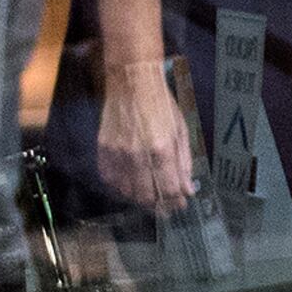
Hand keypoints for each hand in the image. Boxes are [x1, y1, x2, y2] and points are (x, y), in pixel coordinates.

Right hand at [98, 59, 195, 212]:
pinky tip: (130, 186)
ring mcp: (117, 154)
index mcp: (161, 149)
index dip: (175, 202)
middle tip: (166, 208)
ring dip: (140, 199)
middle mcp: (137, 156)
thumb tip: (188, 190)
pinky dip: (120, 188)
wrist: (131, 83)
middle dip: (159, 206)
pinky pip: (110, 179)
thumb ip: (184, 163)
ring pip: (127, 192)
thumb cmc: (161, 105)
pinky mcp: (103, 150)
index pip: (168, 190)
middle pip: (146, 196)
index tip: (180, 204)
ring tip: (151, 198)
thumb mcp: (181, 131)